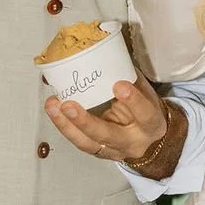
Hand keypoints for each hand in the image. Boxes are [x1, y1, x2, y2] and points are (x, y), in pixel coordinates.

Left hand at [45, 80, 180, 173]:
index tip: (119, 85)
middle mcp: (132, 141)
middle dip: (86, 121)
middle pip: (108, 135)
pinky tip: (54, 111)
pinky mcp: (99, 152)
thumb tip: (105, 52)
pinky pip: (80, 142)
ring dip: (67, 125)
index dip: (133, 101)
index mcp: (150, 124)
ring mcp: (113, 150)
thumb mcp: (147, 93)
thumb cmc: (146, 110)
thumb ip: (129, 77)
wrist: (152, 142)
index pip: (144, 114)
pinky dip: (65, 126)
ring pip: (88, 143)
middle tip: (68, 105)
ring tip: (52, 106)